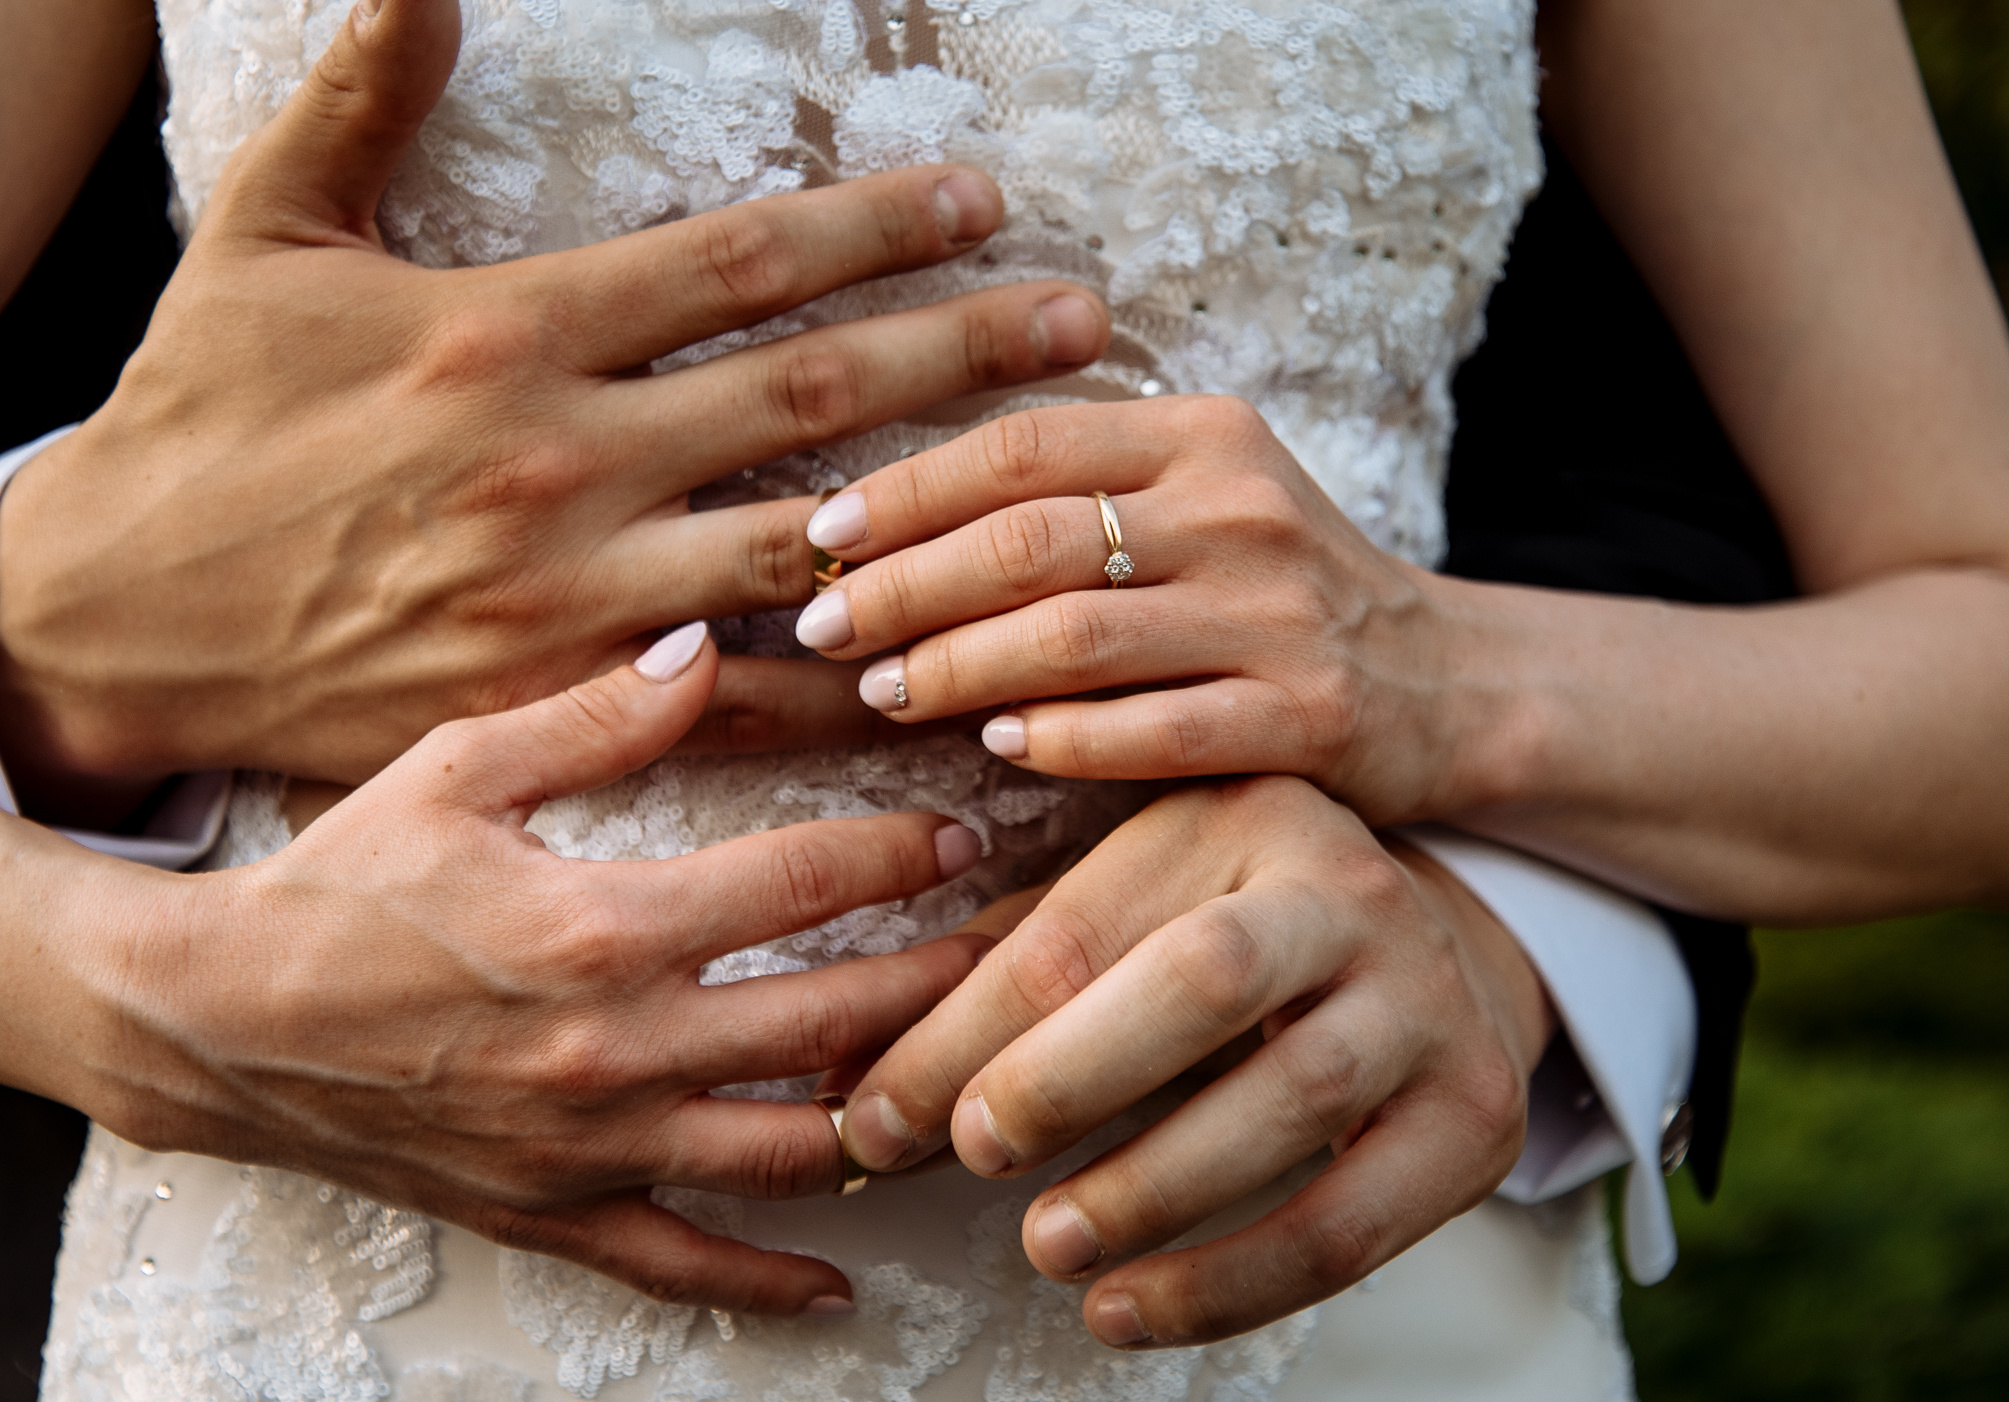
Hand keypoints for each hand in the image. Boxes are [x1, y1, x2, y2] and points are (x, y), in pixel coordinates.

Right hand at [0, 0, 1108, 820]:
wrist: (113, 616)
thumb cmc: (196, 422)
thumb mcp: (263, 231)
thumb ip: (364, 99)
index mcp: (511, 327)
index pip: (739, 260)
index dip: (876, 224)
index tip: (984, 204)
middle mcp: (563, 457)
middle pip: (811, 397)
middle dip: (964, 352)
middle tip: (1086, 324)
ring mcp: (570, 591)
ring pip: (801, 550)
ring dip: (941, 520)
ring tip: (1056, 499)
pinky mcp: (556, 702)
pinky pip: (733, 702)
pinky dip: (837, 686)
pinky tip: (939, 670)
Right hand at [22, 621, 990, 1313]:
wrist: (218, 1022)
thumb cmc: (341, 886)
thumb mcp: (458, 768)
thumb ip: (598, 714)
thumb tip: (706, 648)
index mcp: (604, 926)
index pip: (807, 881)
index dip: (906, 852)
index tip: (968, 834)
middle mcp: (618, 1047)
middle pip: (837, 1021)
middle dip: (947, 982)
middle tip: (1023, 950)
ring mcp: (595, 1145)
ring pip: (790, 1151)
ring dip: (891, 1116)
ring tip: (967, 1078)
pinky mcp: (557, 1210)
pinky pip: (685, 1263)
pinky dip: (769, 1279)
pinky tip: (843, 1277)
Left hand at [787, 398, 1465, 827]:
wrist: (1445, 680)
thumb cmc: (1277, 589)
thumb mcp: (1200, 499)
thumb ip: (1080, 494)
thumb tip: (887, 521)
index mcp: (1202, 437)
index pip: (1023, 447)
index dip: (905, 492)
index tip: (818, 538)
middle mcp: (1241, 510)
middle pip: (1031, 541)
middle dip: (904, 585)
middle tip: (818, 626)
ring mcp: (1276, 615)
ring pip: (1077, 636)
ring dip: (958, 665)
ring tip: (880, 690)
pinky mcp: (1304, 717)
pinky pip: (1153, 729)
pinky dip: (1061, 740)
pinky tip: (995, 747)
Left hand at [834, 776, 1553, 1345]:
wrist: (1441, 961)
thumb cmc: (1236, 934)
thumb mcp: (1131, 909)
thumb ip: (1002, 980)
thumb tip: (852, 1089)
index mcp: (1244, 815)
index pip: (1084, 925)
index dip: (965, 1026)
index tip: (879, 1117)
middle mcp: (1351, 891)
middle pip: (1208, 976)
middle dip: (1070, 1071)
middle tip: (975, 1149)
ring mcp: (1428, 1003)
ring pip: (1290, 1105)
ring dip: (1148, 1192)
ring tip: (1048, 1245)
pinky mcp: (1471, 1120)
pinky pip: (1347, 1227)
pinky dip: (1227, 1285)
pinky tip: (1129, 1308)